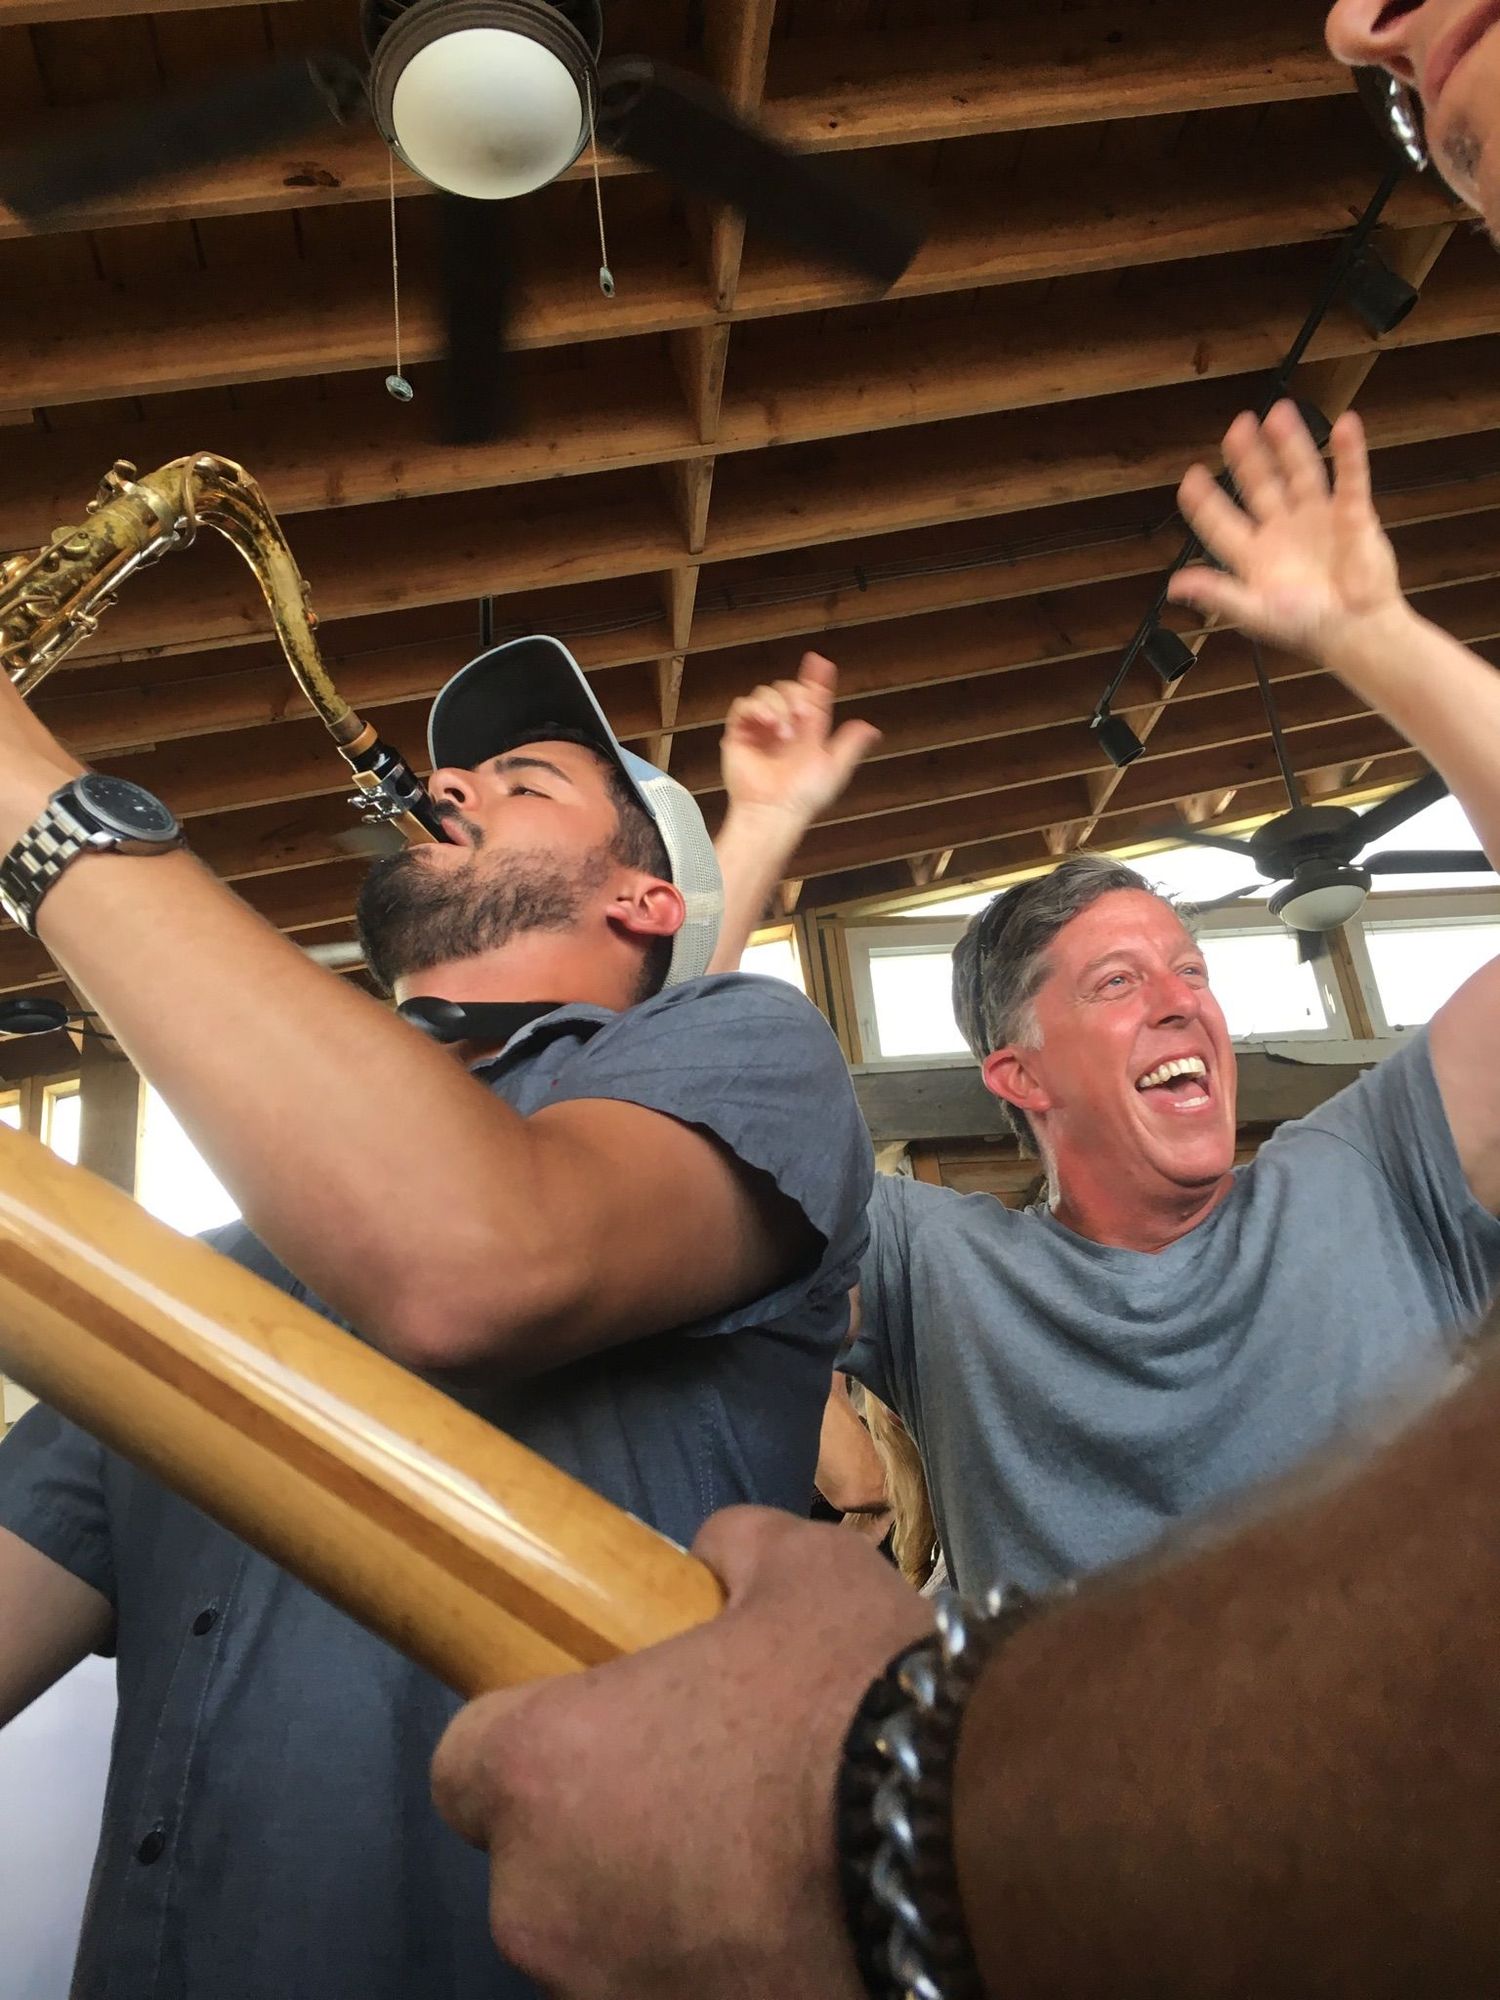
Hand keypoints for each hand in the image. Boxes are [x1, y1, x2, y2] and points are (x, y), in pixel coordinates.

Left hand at [431, 1506, 932, 1999]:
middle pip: (539, 1869)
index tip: (597, 1724)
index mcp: (539, 1776)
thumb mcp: (796, 1569)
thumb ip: (729, 1553)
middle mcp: (543, 1911)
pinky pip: (684, 1990)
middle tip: (707, 1787)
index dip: (527, 1740)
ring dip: (664, 1909)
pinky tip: (804, 1922)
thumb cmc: (848, 1693)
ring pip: (609, 1944)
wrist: (964, 1845)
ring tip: (771, 1862)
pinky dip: (723, 1966)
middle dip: (605, 1834)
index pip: (464, 1768)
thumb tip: (716, 1560)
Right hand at [719, 653, 880, 824]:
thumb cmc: (803, 794)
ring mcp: (760, 727)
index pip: (810, 695)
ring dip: (778, 706)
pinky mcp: (739, 732)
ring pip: (766, 692)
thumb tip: (871, 728)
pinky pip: (743, 706)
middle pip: (787, 688)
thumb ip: (851, 744)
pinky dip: (757, 709)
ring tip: (784, 733)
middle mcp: (783, 725)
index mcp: (806, 729)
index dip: (815, 677)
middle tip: (803, 716)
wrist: (776, 809)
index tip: (820, 663)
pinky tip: (769, 724)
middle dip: (796, 696)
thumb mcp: (835, 766)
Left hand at [1167, 403, 1406, 668]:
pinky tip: (1346, 425)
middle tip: (1237, 426)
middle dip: (1248, 457)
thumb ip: (1217, 594)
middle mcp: (1283, 531)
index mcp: (1254, 555)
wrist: (1358, 633)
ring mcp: (1317, 519)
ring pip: (1300, 472)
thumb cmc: (1307, 628)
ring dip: (1290, 443)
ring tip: (1278, 413)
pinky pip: (1350, 477)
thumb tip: (1174, 585)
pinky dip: (1349, 453)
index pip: (1221, 520)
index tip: (1190, 477)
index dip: (1204, 500)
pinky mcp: (1352, 515)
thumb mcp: (1254, 611)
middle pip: (1260, 485)